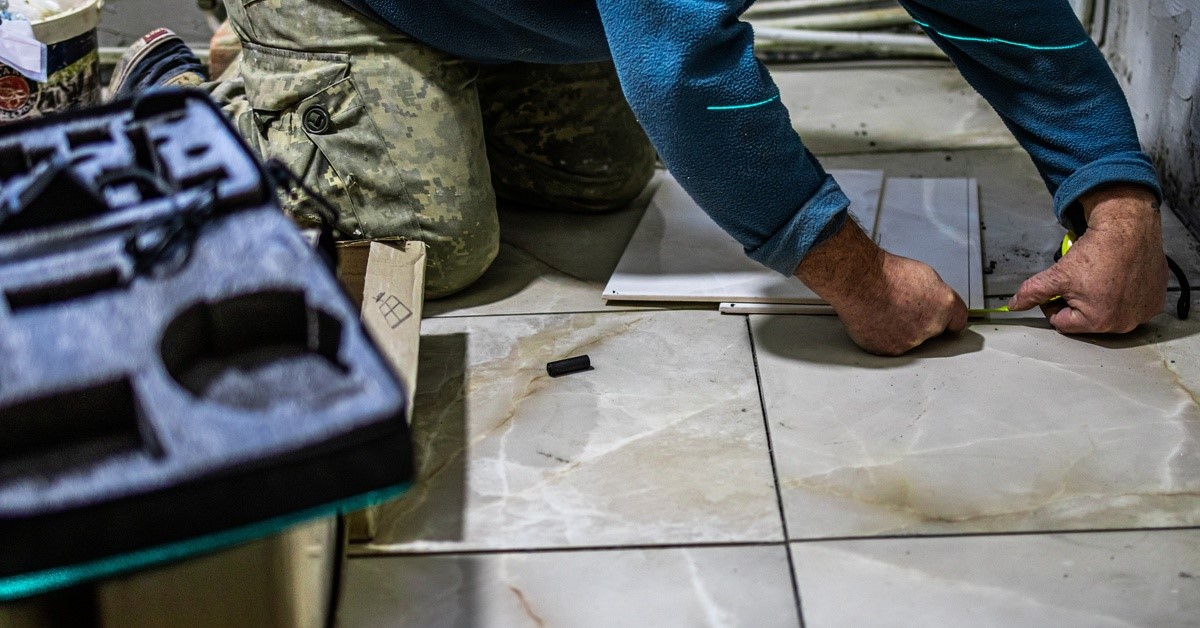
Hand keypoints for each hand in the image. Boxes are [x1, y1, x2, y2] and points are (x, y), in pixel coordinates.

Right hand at [796, 219, 967, 355]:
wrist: (860, 282)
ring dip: (901, 330)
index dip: (949, 319)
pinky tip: (876, 320)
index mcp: (944, 305)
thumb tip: (932, 300)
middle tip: (903, 308)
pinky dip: (883, 337)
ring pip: (910, 340)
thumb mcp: (923, 274)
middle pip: (933, 331)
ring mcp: (910, 341)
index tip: (945, 320)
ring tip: (884, 311)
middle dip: (921, 322)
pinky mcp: (890, 350)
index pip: (958, 321)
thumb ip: (934, 293)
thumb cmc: (885, 274)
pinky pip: (890, 346)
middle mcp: (931, 326)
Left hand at [1008, 184, 1166, 333]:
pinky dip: (1122, 294)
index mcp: (1098, 321)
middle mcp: (1124, 323)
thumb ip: (1033, 292)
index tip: (1059, 288)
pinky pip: (1131, 304)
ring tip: (1099, 277)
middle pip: (1086, 320)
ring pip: (1108, 312)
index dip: (1053, 304)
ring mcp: (1142, 313)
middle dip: (1077, 302)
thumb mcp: (1057, 274)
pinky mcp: (1154, 301)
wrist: (1129, 228)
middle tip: (1080, 280)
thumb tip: (1015, 305)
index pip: (1061, 322)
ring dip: (1099, 299)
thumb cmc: (1097, 251)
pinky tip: (1118, 277)